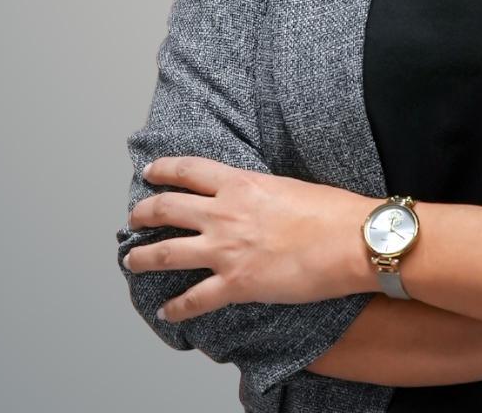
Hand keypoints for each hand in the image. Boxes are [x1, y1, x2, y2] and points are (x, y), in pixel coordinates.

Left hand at [124, 156, 370, 322]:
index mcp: (241, 184)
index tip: (150, 173)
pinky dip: (176, 308)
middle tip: (134, 218)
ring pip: (167, 253)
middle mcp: (225, 214)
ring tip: (131, 260)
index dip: (164, 170)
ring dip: (143, 258)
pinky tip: (167, 312)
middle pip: (167, 208)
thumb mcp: (288, 185)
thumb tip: (254, 199)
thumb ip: (261, 192)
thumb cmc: (331, 211)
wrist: (350, 239)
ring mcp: (226, 250)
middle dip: (143, 213)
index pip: (189, 170)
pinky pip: (194, 299)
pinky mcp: (236, 284)